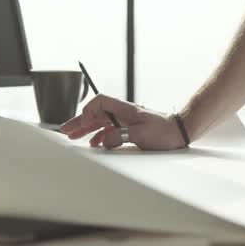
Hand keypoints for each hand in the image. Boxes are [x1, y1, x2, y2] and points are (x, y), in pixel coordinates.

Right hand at [59, 94, 186, 149]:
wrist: (179, 133)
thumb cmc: (163, 131)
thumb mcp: (139, 135)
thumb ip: (118, 137)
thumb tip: (102, 140)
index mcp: (124, 109)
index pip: (100, 102)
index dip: (88, 111)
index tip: (83, 123)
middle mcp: (122, 113)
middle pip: (95, 113)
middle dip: (79, 121)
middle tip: (65, 130)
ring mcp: (125, 120)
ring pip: (100, 122)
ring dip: (86, 129)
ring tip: (74, 136)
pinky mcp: (128, 128)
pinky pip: (108, 129)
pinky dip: (98, 135)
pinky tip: (94, 143)